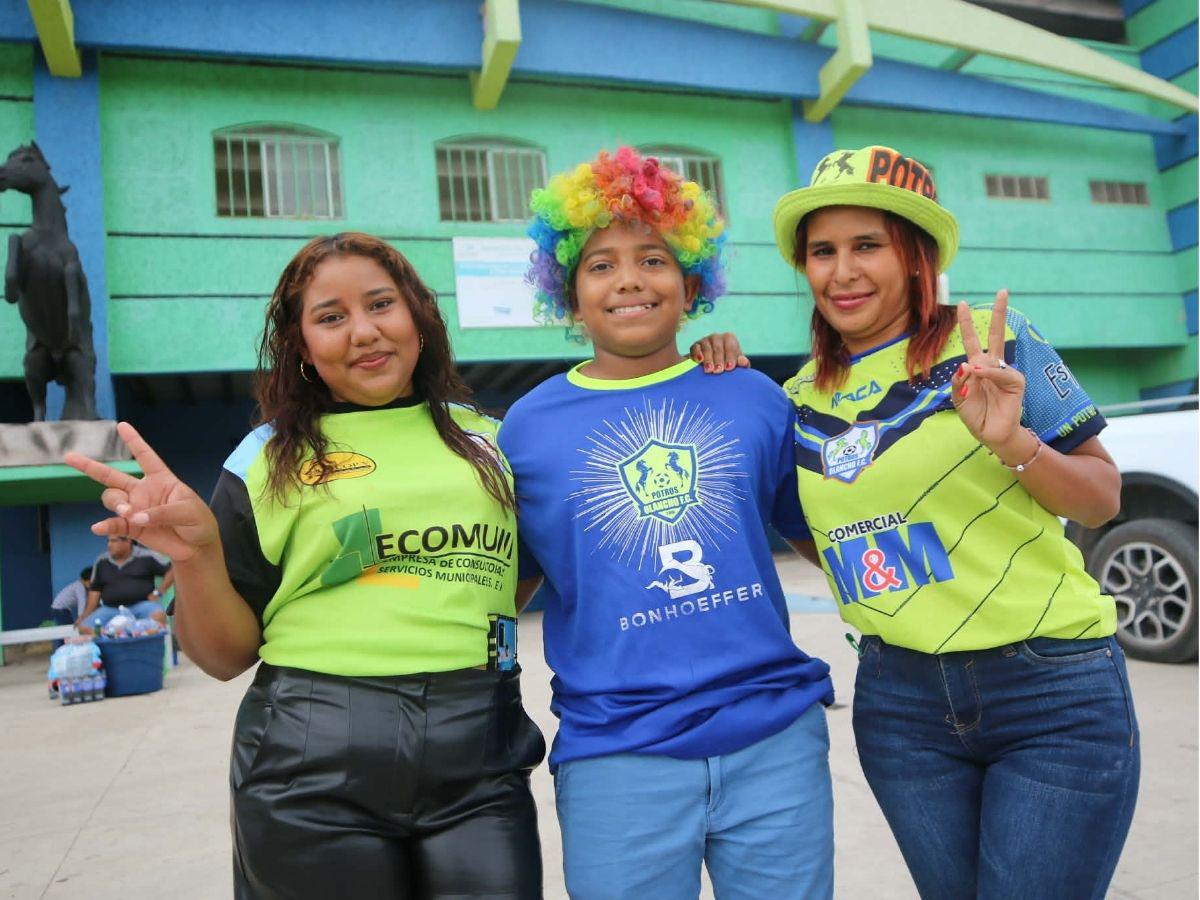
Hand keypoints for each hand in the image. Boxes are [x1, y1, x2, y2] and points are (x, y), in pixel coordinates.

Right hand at [64, 422, 219, 562]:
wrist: (197, 547)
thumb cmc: (198, 522)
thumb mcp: (188, 511)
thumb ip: (162, 512)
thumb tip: (135, 516)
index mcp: (161, 480)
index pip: (145, 456)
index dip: (134, 441)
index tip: (122, 425)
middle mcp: (143, 491)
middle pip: (112, 476)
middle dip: (90, 466)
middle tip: (69, 457)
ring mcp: (135, 509)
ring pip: (112, 499)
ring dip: (115, 504)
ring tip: (127, 513)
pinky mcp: (132, 528)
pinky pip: (113, 524)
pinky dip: (105, 526)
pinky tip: (98, 528)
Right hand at [690, 332, 749, 372]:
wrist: (711, 366)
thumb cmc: (727, 364)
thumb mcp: (735, 364)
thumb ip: (741, 363)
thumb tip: (744, 362)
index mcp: (729, 339)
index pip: (731, 346)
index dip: (730, 357)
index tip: (729, 368)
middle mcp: (717, 337)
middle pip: (718, 347)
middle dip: (719, 359)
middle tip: (719, 371)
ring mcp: (705, 340)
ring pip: (707, 348)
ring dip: (708, 359)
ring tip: (709, 370)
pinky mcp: (695, 346)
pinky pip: (695, 348)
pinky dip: (697, 354)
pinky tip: (699, 361)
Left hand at [950, 291, 1026, 452]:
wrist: (991, 434)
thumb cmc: (976, 416)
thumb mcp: (959, 398)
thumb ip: (959, 381)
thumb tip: (966, 365)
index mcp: (977, 367)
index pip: (973, 340)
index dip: (968, 324)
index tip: (964, 304)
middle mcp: (993, 366)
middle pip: (996, 335)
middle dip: (999, 314)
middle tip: (1003, 291)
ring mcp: (1006, 373)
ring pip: (989, 361)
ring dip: (977, 372)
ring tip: (972, 384)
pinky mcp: (1016, 383)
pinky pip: (1000, 374)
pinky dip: (989, 375)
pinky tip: (981, 374)